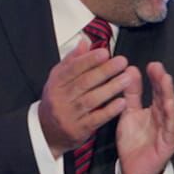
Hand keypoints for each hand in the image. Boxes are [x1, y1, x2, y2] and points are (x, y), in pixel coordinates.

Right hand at [38, 38, 130, 157]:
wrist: (46, 132)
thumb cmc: (58, 101)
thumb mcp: (58, 79)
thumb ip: (72, 61)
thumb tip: (85, 42)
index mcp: (56, 83)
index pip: (72, 69)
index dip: (89, 60)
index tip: (105, 52)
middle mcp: (61, 99)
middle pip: (84, 82)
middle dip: (104, 71)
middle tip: (121, 62)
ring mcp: (69, 115)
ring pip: (91, 100)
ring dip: (111, 88)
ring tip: (127, 79)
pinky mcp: (78, 130)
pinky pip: (96, 119)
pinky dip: (110, 110)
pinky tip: (122, 102)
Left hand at [115, 61, 173, 173]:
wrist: (134, 170)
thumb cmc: (134, 142)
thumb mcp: (129, 114)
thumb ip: (131, 94)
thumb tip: (131, 70)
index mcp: (155, 110)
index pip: (157, 90)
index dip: (155, 77)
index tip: (151, 64)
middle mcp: (165, 117)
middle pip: (165, 96)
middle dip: (163, 82)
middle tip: (158, 67)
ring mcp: (169, 129)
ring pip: (171, 109)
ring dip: (168, 95)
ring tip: (166, 81)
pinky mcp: (169, 142)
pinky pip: (171, 128)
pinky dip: (171, 116)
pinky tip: (169, 106)